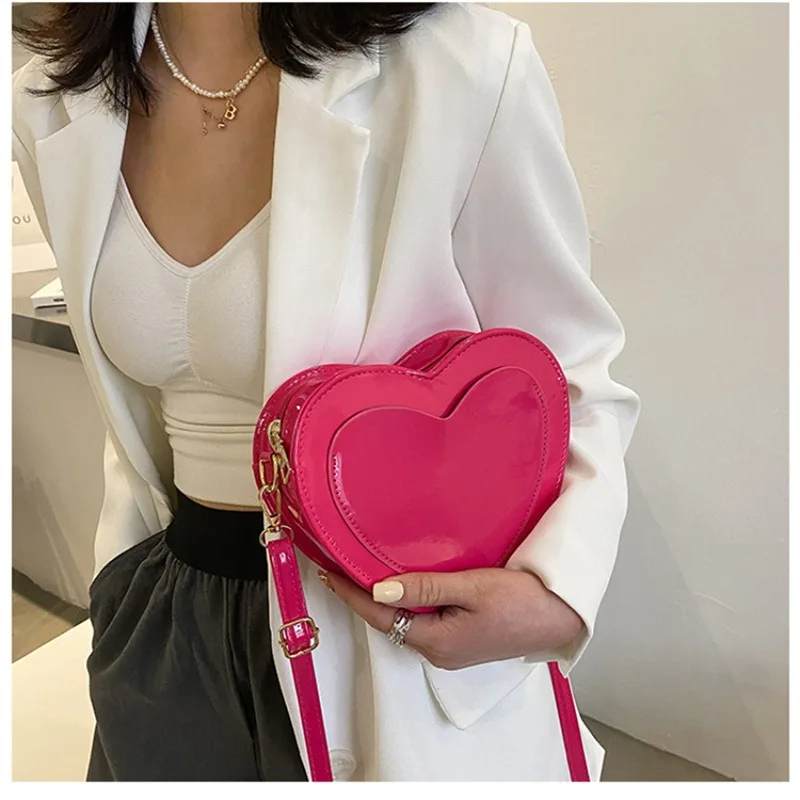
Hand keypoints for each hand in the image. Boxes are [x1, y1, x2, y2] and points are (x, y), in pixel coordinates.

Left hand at [321, 567, 584, 670]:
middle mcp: (438, 652)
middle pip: (389, 623)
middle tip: (341, 568)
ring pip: (407, 622)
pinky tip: (405, 585)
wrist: (560, 616)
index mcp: (436, 642)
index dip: (352, 595)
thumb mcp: (470, 588)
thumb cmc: (521, 599)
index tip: (329, 574)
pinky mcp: (463, 641)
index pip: (380, 617)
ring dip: (387, 600)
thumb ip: (424, 589)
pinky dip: (408, 603)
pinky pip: (425, 622)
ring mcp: (451, 649)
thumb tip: (378, 590)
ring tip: (365, 572)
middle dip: (364, 598)